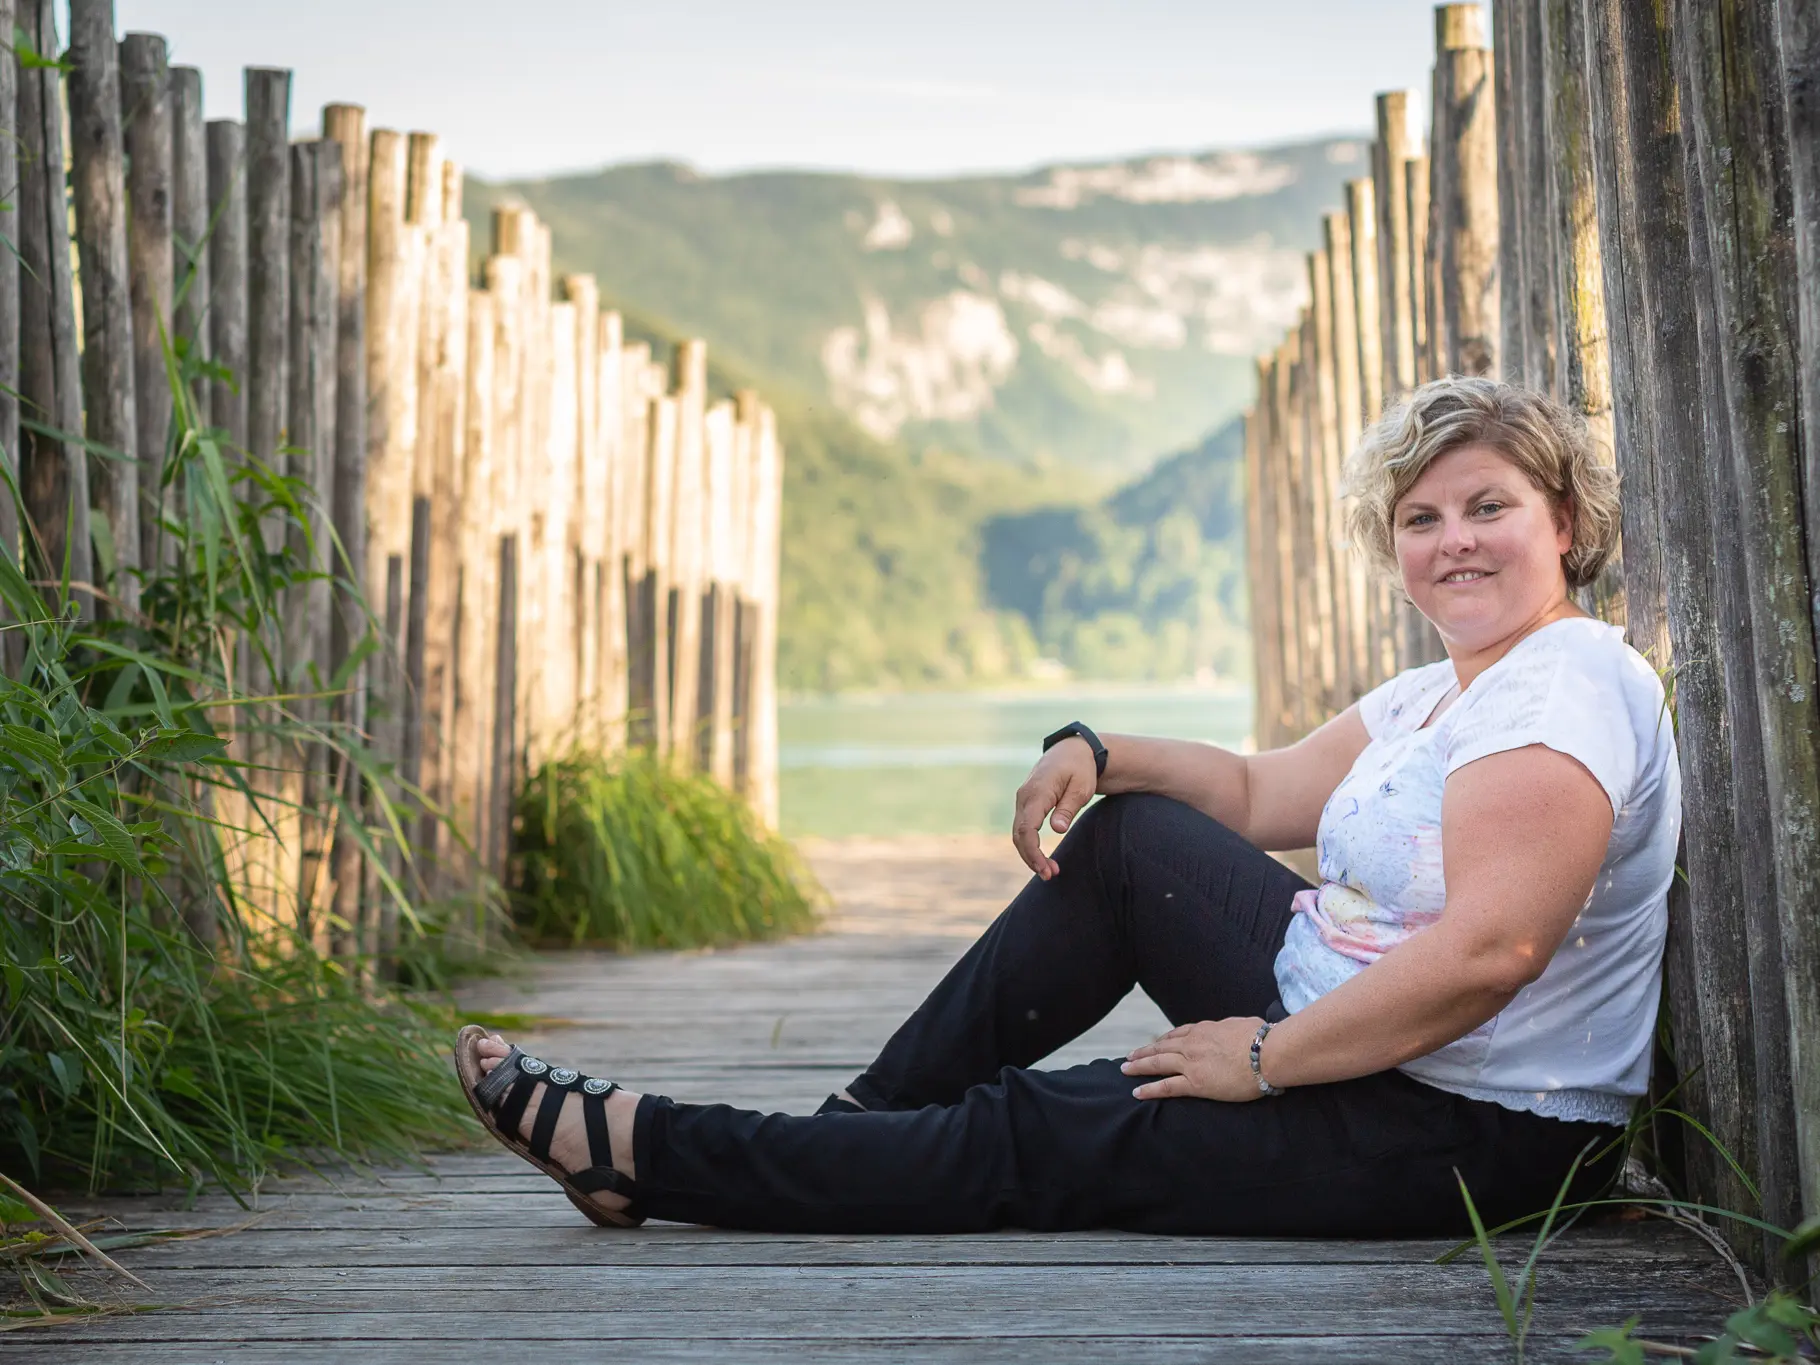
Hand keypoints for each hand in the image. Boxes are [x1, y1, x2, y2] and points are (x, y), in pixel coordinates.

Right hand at [1011, 737, 1097, 878]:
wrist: (1073, 751)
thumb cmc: (1080, 769)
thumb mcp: (1082, 787)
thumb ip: (1068, 808)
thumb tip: (1057, 829)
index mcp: (1037, 792)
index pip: (1026, 828)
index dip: (1033, 852)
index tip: (1046, 869)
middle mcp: (1024, 796)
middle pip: (1019, 834)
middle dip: (1031, 858)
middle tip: (1050, 875)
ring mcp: (1023, 799)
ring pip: (1018, 833)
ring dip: (1030, 854)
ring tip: (1049, 871)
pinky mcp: (1026, 803)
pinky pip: (1022, 827)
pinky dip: (1029, 845)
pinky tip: (1042, 857)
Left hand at [1121, 1017, 1267, 1101]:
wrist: (1269, 1052)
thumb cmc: (1265, 1038)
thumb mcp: (1245, 1025)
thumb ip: (1234, 1029)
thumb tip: (1240, 1029)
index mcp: (1206, 1029)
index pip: (1179, 1034)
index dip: (1164, 1040)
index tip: (1155, 1043)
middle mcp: (1193, 1043)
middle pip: (1161, 1047)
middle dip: (1144, 1052)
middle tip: (1129, 1056)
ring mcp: (1192, 1062)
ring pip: (1157, 1064)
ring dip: (1138, 1066)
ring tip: (1125, 1070)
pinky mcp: (1196, 1083)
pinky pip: (1166, 1086)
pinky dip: (1149, 1089)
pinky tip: (1137, 1092)